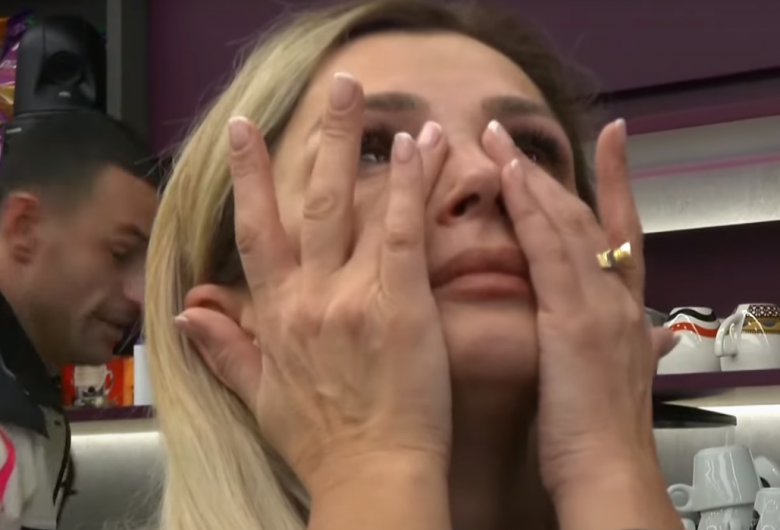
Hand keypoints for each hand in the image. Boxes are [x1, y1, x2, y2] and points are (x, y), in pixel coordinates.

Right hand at [175, 73, 450, 494]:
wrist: (371, 477)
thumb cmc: (322, 443)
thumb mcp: (259, 398)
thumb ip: (223, 351)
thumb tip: (186, 314)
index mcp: (278, 315)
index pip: (255, 231)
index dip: (248, 178)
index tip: (244, 134)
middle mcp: (310, 296)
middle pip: (307, 202)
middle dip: (316, 139)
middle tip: (334, 87)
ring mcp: (353, 296)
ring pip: (354, 206)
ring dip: (363, 146)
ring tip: (371, 99)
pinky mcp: (400, 305)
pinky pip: (401, 233)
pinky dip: (407, 186)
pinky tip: (417, 146)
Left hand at [483, 120, 678, 529]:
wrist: (609, 476)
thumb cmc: (596, 437)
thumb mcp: (612, 379)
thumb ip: (621, 346)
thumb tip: (639, 335)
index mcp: (625, 310)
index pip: (624, 232)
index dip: (616, 183)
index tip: (612, 140)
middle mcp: (618, 297)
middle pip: (588, 217)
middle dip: (554, 171)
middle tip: (515, 133)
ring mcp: (599, 304)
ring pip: (568, 223)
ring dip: (532, 176)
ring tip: (497, 138)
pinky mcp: (574, 319)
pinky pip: (550, 250)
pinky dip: (532, 209)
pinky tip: (510, 178)